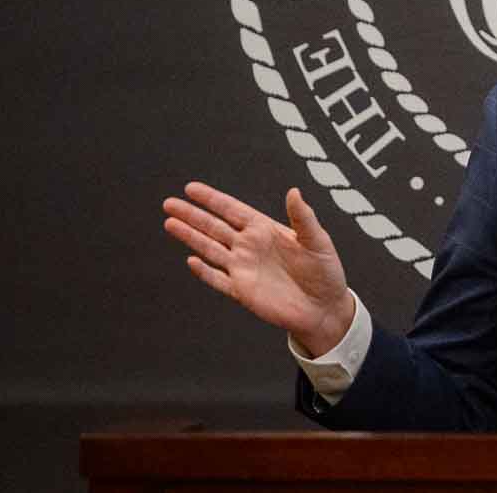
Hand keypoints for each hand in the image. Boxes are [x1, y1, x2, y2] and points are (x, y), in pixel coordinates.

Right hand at [163, 181, 355, 357]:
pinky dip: (205, 271)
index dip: (212, 199)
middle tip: (169, 203)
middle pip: (214, 227)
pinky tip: (192, 261)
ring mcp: (244, 268)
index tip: (191, 188)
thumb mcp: (318, 241)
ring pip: (210, 249)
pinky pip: (219, 279)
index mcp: (266, 230)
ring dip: (190, 237)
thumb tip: (293, 191)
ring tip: (170, 223)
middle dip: (192, 215)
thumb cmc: (326, 271)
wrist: (325, 308)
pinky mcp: (243, 291)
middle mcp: (250, 246)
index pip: (233, 210)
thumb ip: (303, 218)